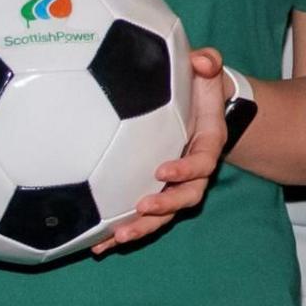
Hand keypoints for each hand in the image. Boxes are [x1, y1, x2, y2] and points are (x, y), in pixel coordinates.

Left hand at [99, 47, 231, 253]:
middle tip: (141, 209)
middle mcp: (193, 170)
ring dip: (142, 228)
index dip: (186, 169)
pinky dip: (120, 231)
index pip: (202, 161)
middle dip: (165, 207)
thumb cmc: (199, 85)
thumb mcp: (207, 69)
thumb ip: (208, 62)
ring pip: (164, 215)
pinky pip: (142, 216)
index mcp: (207, 143)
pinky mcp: (155, 190)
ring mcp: (174, 184)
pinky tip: (97, 244)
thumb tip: (200, 60)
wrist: (200, 103)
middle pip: (187, 197)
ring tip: (115, 238)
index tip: (162, 170)